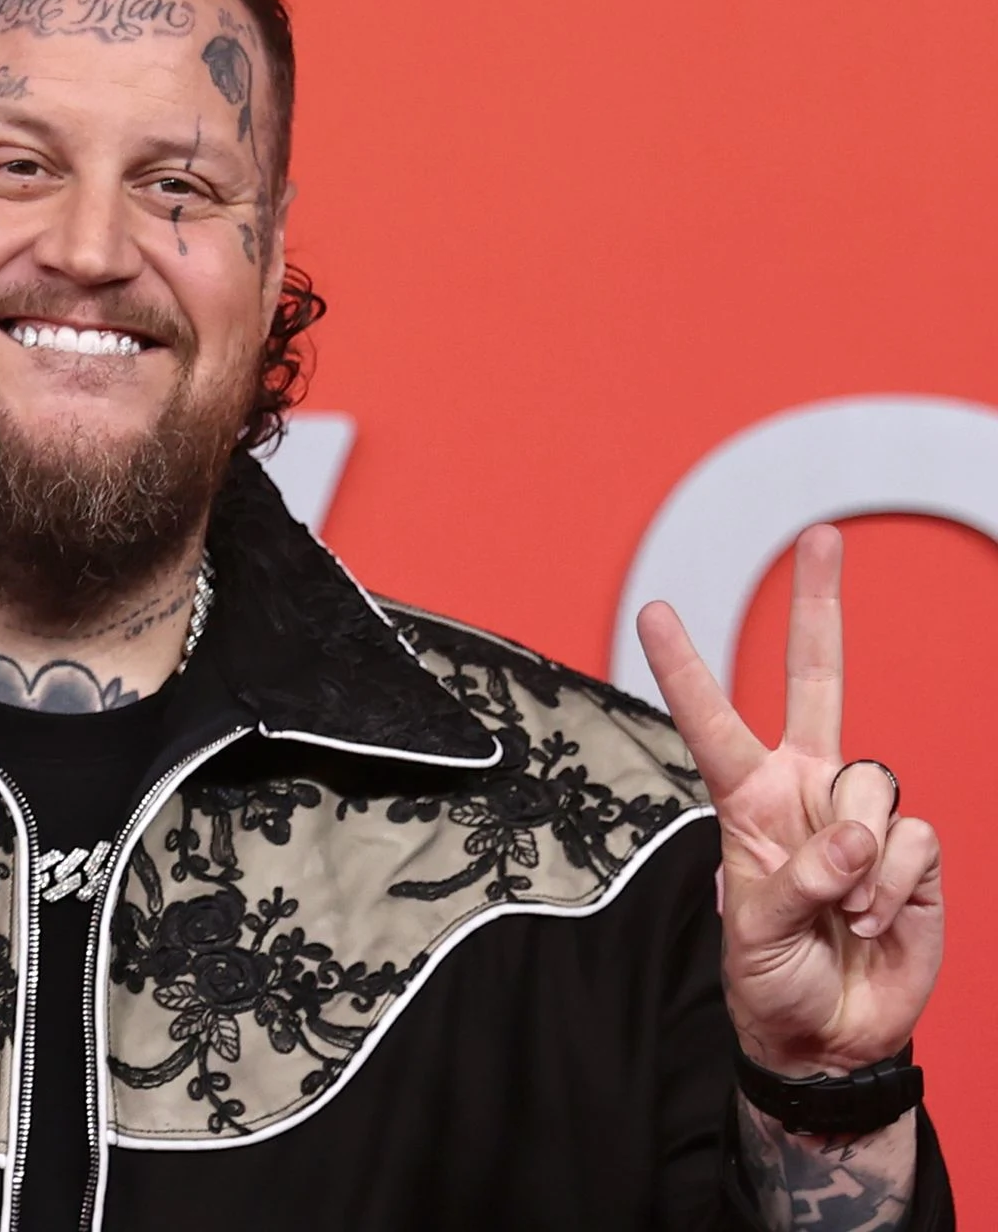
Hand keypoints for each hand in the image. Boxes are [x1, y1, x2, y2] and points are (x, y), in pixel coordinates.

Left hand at [637, 524, 943, 1076]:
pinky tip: (872, 918)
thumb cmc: (771, 975)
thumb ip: (795, 878)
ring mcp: (863, 815)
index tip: (654, 609)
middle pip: (820, 681)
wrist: (828, 1035)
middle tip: (823, 536)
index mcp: (749, 798)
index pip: (714, 720)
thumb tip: (852, 837)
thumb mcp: (751, 930)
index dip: (686, 667)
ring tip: (836, 909)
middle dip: (822, 607)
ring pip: (871, 785)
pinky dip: (890, 887)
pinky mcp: (916, 852)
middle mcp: (806, 788)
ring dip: (854, 860)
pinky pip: (912, 842)